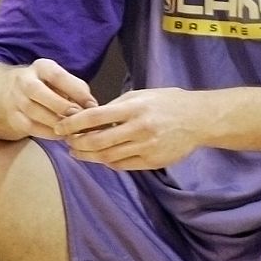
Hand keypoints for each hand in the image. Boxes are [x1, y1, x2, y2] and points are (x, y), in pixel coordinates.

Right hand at [6, 58, 97, 139]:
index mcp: (41, 67)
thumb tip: (92, 106)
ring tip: (72, 129)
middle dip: (61, 107)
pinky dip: (48, 133)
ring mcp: (16, 99)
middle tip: (79, 118)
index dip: (76, 91)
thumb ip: (78, 90)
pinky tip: (61, 135)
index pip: (57, 76)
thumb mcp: (62, 81)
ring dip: (55, 122)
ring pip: (33, 110)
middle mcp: (24, 80)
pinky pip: (30, 126)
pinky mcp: (13, 117)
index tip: (92, 105)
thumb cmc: (48, 87)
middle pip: (38, 92)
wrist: (11, 92)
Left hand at [55, 87, 204, 169]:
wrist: (200, 119)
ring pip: (108, 156)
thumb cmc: (169, 102)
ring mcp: (147, 147)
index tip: (60, 127)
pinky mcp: (153, 161)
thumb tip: (91, 117)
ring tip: (78, 152)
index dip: (73, 123)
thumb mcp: (142, 95)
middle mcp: (140, 128)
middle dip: (77, 143)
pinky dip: (108, 162)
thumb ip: (117, 106)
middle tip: (67, 143)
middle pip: (98, 141)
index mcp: (135, 108)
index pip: (95, 117)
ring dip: (89, 156)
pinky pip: (123, 165)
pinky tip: (101, 157)